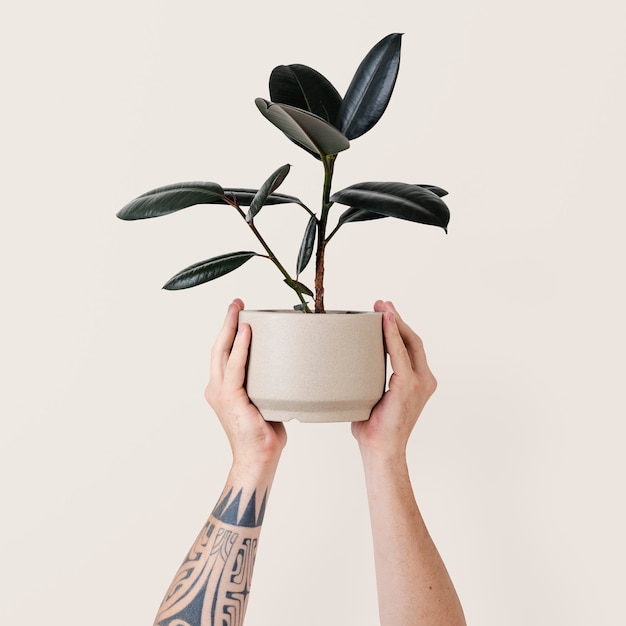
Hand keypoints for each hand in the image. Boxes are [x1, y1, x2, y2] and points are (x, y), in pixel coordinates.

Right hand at [205, 299, 286, 467]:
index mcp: (223, 388)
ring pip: (222, 351)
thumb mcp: (266, 400)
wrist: (259, 459)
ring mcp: (220, 393)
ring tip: (239, 308)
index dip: (229, 331)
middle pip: (218, 346)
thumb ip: (269, 382)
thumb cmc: (265, 434)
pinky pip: (235, 367)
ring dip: (231, 327)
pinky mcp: (231, 398)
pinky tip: (248, 331)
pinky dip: (241, 347)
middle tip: (237, 302)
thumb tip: (290, 365)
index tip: (239, 312)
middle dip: (227, 321)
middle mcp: (217, 388)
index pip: (223, 353)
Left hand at [352, 301, 437, 458]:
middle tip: (380, 303)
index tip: (385, 312)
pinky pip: (399, 354)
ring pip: (408, 342)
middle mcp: (424, 380)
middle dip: (397, 319)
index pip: (411, 348)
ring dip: (394, 322)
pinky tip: (384, 322)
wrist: (380, 450)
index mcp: (419, 382)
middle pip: (412, 340)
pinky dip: (392, 335)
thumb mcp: (373, 396)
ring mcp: (419, 383)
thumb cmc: (374, 428)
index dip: (399, 328)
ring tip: (381, 306)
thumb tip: (348, 365)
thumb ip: (370, 379)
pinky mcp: (408, 385)